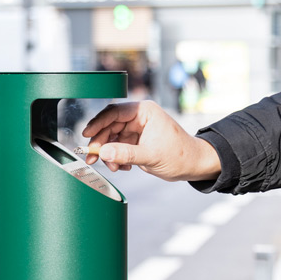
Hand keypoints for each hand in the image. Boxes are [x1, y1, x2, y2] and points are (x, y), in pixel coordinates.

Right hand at [81, 100, 221, 182]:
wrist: (193, 165)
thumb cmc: (180, 155)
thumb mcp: (151, 156)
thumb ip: (125, 154)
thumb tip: (103, 153)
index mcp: (144, 111)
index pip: (114, 112)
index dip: (98, 123)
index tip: (87, 135)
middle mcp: (139, 117)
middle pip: (110, 126)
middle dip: (101, 143)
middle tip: (93, 158)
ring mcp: (137, 129)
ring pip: (112, 138)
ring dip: (109, 154)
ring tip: (114, 167)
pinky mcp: (136, 141)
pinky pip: (118, 147)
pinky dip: (116, 158)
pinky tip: (123, 167)